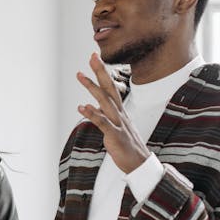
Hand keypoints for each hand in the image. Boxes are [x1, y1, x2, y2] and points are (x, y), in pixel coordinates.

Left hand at [76, 52, 150, 173]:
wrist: (139, 163)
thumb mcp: (114, 127)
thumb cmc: (126, 145)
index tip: (95, 58)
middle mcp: (119, 113)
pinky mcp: (115, 136)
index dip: (102, 73)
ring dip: (92, 88)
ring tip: (80, 75)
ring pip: (105, 101)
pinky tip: (82, 107)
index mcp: (119, 111)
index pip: (110, 87)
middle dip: (100, 72)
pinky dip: (93, 114)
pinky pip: (103, 123)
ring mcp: (118, 123)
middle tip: (92, 56)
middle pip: (109, 88)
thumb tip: (93, 106)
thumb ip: (103, 115)